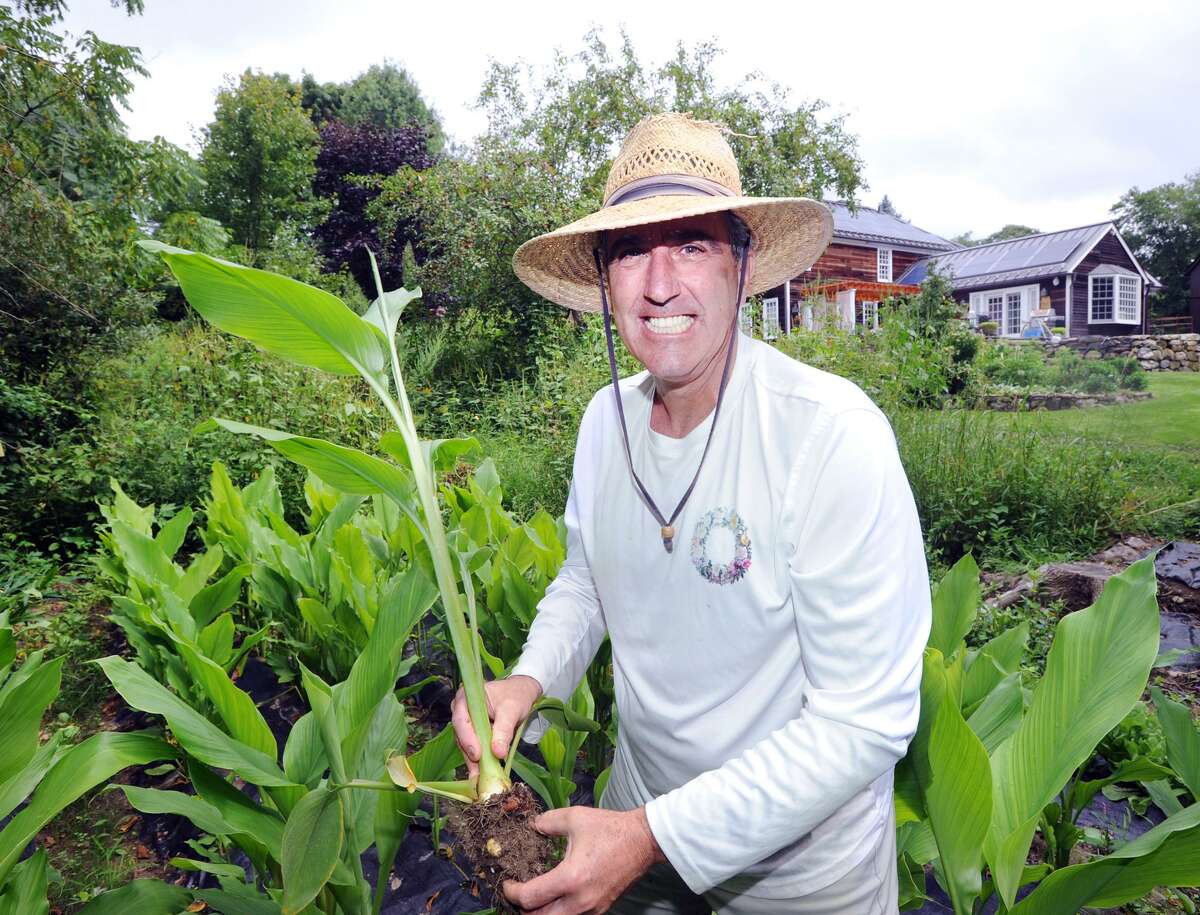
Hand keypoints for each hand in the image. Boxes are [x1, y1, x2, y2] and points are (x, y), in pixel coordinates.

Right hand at [451, 675, 542, 779]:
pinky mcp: (473, 734)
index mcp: (466, 698)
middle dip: (470, 754)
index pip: (461, 720)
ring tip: (480, 778)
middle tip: (478, 772)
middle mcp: (461, 710)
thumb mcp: (512, 710)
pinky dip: (479, 761)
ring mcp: (467, 723)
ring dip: (473, 761)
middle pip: (461, 735)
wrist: (522, 694)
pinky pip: (473, 748)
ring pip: (465, 745)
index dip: (467, 738)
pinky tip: (482, 774)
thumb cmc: (515, 696)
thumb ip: (504, 730)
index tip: (477, 755)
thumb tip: (498, 753)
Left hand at [503, 806, 665, 913]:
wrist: (643, 841)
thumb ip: (547, 822)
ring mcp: (592, 908)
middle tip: (518, 894)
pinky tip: (555, 896)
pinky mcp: (600, 909)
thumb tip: (532, 826)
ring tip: (535, 896)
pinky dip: (559, 911)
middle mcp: (580, 900)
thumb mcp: (575, 817)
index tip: (508, 883)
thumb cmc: (610, 829)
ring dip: (542, 912)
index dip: (512, 893)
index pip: (529, 898)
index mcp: (570, 878)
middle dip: (524, 909)